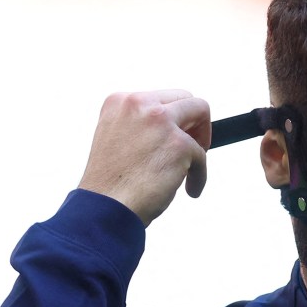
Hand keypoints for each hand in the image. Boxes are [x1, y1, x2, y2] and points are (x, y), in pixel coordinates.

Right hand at [78, 90, 210, 225]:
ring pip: (201, 112)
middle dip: (194, 123)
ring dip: (201, 141)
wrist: (104, 208)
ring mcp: (160, 121)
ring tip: (191, 167)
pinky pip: (202, 156)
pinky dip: (199, 176)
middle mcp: (139, 104)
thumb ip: (142, 126)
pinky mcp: (179, 144)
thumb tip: (179, 126)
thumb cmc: (111, 184)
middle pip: (185, 99)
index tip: (173, 140)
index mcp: (120, 101)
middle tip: (190, 149)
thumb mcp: (119, 139)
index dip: (173, 120)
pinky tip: (189, 190)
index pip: (161, 98)